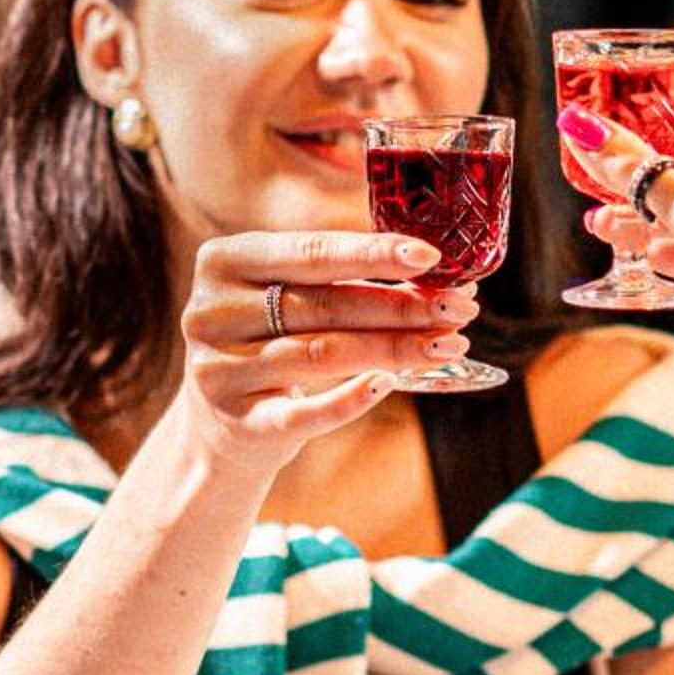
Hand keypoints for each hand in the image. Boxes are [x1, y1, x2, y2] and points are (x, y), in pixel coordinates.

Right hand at [175, 229, 479, 465]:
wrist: (215, 423)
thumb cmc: (267, 338)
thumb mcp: (281, 293)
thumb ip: (338, 276)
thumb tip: (438, 273)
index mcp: (225, 261)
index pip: (312, 252)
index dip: (375, 254)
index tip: (432, 256)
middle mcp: (213, 313)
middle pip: (325, 305)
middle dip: (401, 305)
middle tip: (460, 308)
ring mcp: (221, 370)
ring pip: (323, 354)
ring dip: (395, 349)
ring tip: (448, 344)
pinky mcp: (240, 423)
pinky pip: (306, 413)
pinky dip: (352, 399)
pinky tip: (390, 384)